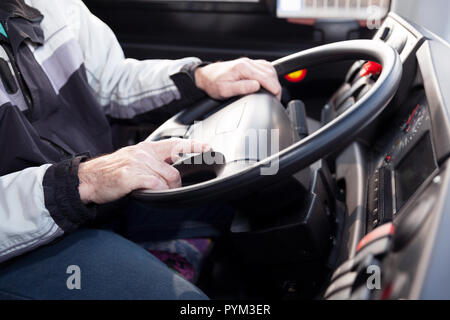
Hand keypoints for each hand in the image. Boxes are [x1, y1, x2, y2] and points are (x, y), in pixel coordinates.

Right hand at [78, 138, 209, 203]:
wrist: (89, 179)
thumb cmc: (112, 172)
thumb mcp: (134, 159)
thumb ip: (153, 160)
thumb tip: (171, 167)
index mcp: (147, 147)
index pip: (176, 143)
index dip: (194, 145)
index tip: (207, 148)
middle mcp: (144, 152)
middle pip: (174, 170)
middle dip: (175, 184)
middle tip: (168, 189)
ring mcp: (138, 163)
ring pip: (167, 179)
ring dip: (164, 190)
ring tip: (151, 191)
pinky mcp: (132, 175)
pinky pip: (155, 186)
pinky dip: (155, 192)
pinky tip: (146, 192)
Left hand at [194, 58, 281, 99]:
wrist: (205, 76)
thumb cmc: (213, 83)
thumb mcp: (224, 90)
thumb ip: (241, 88)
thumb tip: (256, 86)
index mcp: (243, 68)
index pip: (265, 77)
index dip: (274, 88)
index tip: (277, 97)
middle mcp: (247, 63)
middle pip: (270, 72)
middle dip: (276, 85)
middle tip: (277, 98)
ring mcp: (248, 62)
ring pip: (269, 68)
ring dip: (274, 80)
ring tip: (274, 92)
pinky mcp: (248, 64)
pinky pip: (264, 67)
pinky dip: (270, 75)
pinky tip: (270, 82)